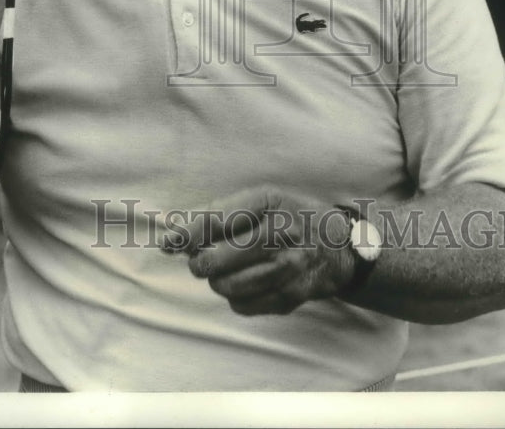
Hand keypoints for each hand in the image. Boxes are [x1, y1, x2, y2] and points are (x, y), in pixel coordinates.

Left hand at [162, 187, 355, 315]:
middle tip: (200, 258)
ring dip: (217, 280)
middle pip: (216, 259)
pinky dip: (235, 297)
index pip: (216, 221)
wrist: (337, 246)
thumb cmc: (289, 216)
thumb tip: (176, 232)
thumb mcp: (261, 199)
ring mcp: (287, 268)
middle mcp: (279, 234)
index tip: (167, 243)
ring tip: (225, 270)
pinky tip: (246, 282)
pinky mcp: (290, 296)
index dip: (187, 234)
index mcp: (269, 203)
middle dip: (199, 261)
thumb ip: (220, 212)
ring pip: (226, 286)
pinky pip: (243, 305)